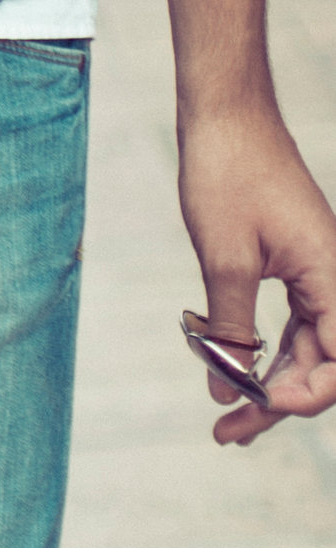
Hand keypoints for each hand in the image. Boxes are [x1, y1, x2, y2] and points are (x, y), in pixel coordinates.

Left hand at [178, 98, 335, 446]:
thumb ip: (233, 329)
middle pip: (323, 364)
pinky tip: (232, 366)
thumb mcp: (225, 258)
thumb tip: (228, 390)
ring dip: (269, 381)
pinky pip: (292, 320)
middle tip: (227, 435)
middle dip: (278, 403)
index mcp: (334, 277)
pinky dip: (263, 346)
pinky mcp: (295, 261)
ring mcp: (317, 270)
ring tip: (227, 419)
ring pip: (306, 346)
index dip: (305, 398)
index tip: (260, 406)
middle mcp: (335, 278)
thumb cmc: (228, 173)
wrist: (223, 111)